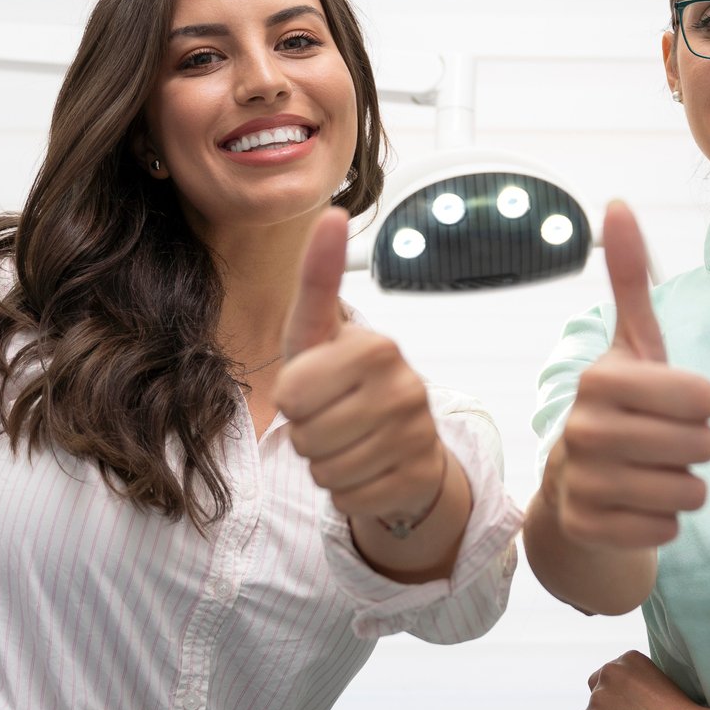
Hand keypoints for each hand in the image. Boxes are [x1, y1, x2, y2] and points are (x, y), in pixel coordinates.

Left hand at [278, 209, 446, 522]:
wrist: (403, 442)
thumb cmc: (345, 381)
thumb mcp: (319, 331)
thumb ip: (318, 277)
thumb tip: (333, 210)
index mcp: (377, 346)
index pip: (291, 393)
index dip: (292, 397)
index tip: (317, 384)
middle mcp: (406, 387)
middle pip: (305, 436)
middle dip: (308, 434)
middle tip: (335, 418)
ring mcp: (417, 436)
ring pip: (325, 471)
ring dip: (326, 463)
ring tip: (350, 441)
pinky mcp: (418, 478)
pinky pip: (348, 499)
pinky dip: (347, 491)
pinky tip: (368, 468)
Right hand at [547, 201, 709, 548]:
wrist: (575, 487)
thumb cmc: (622, 407)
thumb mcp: (632, 346)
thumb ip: (630, 279)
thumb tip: (616, 202)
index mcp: (599, 378)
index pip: (704, 396)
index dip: (702, 403)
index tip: (673, 402)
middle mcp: (582, 430)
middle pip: (703, 446)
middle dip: (698, 447)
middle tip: (665, 442)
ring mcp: (581, 483)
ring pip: (690, 492)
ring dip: (684, 486)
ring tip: (652, 472)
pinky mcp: (588, 529)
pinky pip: (668, 531)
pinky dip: (664, 522)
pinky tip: (637, 505)